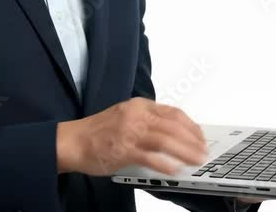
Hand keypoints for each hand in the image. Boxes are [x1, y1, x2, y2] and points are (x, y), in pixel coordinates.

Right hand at [56, 96, 208, 175]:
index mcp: (139, 105)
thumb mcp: (126, 116)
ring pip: (166, 140)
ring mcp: (129, 132)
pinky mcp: (123, 150)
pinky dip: (165, 164)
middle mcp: (136, 115)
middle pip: (173, 126)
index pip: (173, 113)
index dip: (191, 125)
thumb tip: (174, 134)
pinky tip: (175, 170)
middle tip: (203, 151)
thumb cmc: (98, 132)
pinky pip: (150, 157)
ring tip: (196, 160)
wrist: (72, 141)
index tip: (200, 136)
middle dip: (192, 140)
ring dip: (185, 151)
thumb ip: (148, 121)